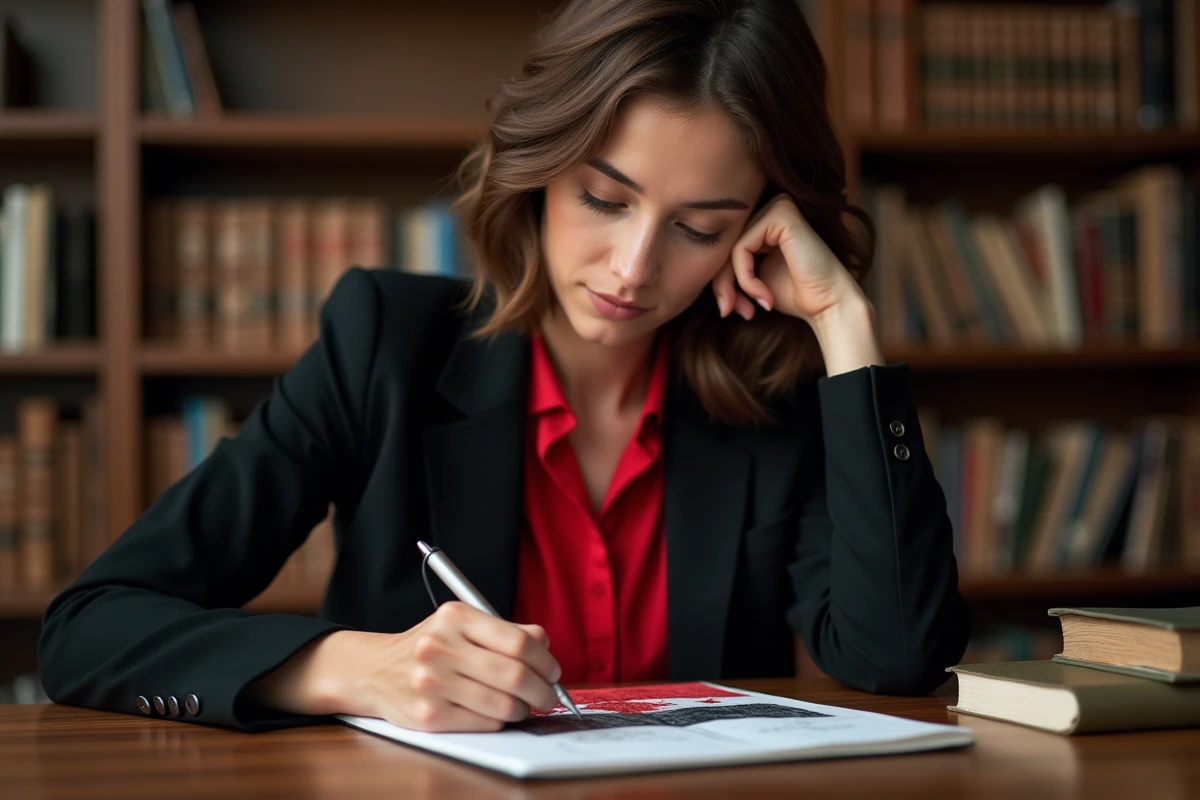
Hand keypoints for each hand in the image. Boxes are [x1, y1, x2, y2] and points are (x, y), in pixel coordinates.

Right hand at [247, 602, 562, 731]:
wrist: (372, 670)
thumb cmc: (428, 647)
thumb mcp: (460, 624)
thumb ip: (503, 631)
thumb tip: (545, 646)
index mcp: (455, 617)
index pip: (519, 641)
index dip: (546, 660)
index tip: (553, 670)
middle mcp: (440, 647)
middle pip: (515, 674)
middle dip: (543, 690)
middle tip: (548, 695)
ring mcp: (432, 683)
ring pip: (503, 703)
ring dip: (523, 709)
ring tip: (523, 706)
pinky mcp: (428, 715)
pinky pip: (484, 723)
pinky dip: (500, 721)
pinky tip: (497, 714)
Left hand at [711, 193, 857, 322]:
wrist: (828, 306)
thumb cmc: (793, 294)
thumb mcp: (750, 279)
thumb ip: (726, 269)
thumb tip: (694, 271)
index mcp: (765, 219)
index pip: (725, 245)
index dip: (720, 280)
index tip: (730, 310)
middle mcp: (771, 207)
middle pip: (724, 244)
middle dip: (722, 284)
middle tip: (729, 312)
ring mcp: (777, 206)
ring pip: (729, 247)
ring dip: (734, 284)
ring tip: (751, 309)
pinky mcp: (781, 213)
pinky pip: (741, 247)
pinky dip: (746, 278)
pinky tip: (765, 297)